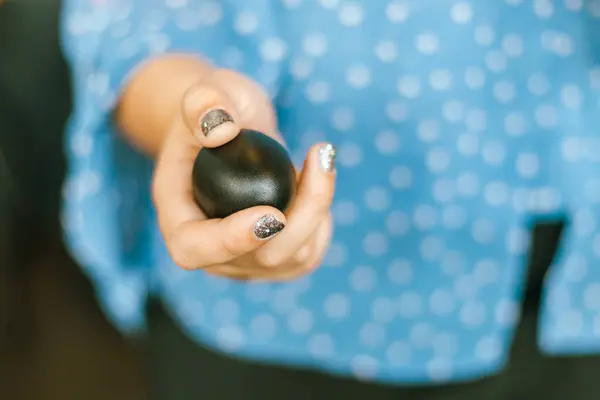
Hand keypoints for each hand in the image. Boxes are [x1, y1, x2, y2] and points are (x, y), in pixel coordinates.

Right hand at [152, 69, 335, 280]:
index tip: (273, 215)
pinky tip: (316, 182)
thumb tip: (221, 131)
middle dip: (303, 215)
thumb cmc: (217, 108)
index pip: (194, 248)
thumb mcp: (207, 90)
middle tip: (321, 155)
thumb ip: (204, 103)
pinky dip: (323, 218)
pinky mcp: (275, 259)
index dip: (231, 241)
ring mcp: (244, 260)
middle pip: (260, 258)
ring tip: (318, 157)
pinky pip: (310, 252)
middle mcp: (209, 249)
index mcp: (177, 216)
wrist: (233, 126)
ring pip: (294, 258)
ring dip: (318, 206)